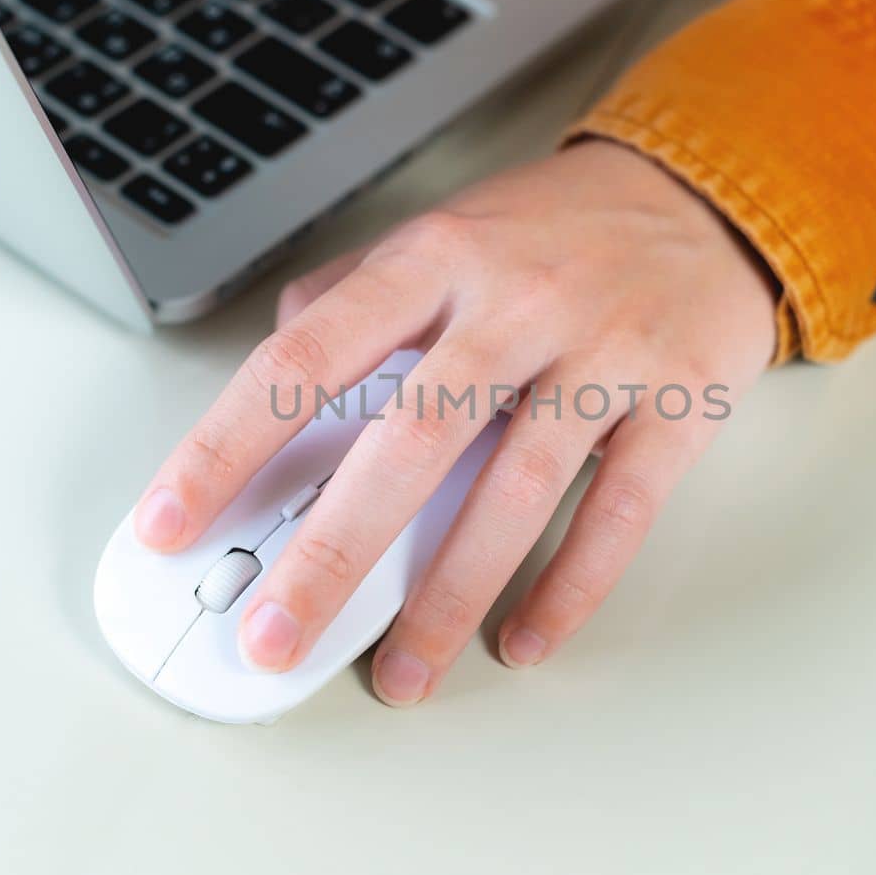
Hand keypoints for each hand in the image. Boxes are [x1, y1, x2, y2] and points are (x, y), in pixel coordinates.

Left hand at [134, 140, 778, 706]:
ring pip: (516, 487)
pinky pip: (618, 512)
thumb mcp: (445, 233)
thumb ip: (355, 291)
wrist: (703, 202)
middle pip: (409, 438)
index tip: (172, 522)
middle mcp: (514, 303)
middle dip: (332, 551)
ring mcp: (602, 354)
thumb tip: (274, 351)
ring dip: (451, 595)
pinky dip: (570, 586)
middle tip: (273, 632)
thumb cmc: (558, 231)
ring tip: (404, 672)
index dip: (227, 445)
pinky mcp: (677, 403)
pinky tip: (524, 637)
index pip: (307, 358)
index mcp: (435, 259)